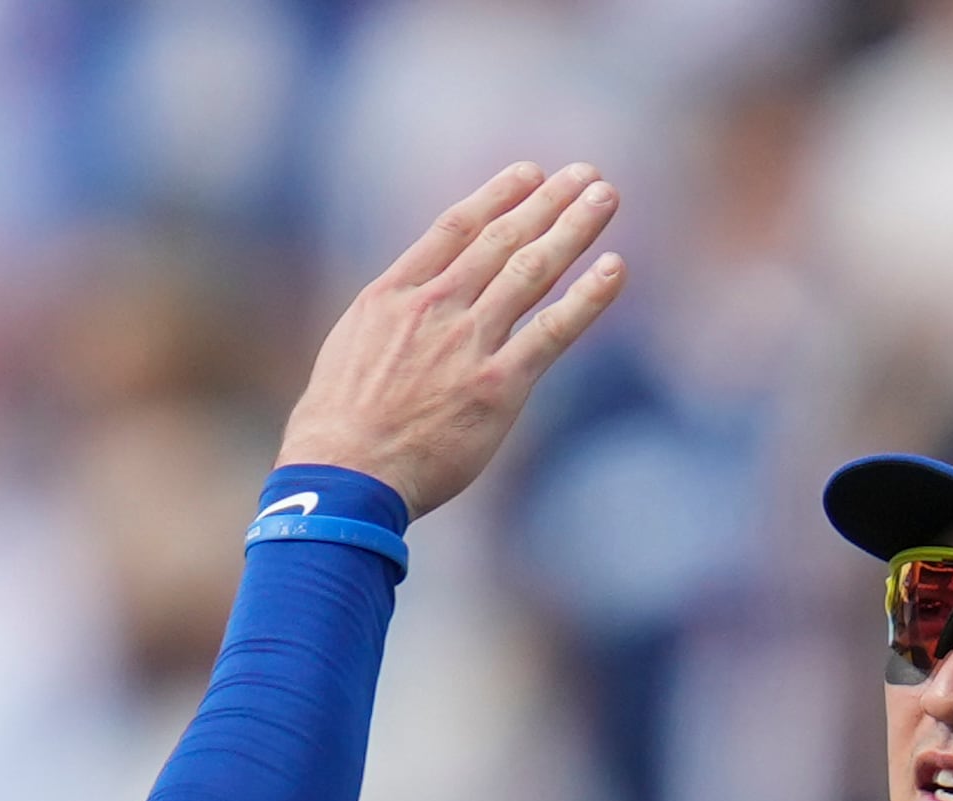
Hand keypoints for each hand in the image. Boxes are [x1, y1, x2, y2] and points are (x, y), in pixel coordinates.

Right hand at [279, 162, 626, 516]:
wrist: (345, 475)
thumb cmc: (339, 426)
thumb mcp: (351, 347)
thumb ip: (392, 316)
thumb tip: (416, 299)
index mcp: (393, 295)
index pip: (455, 228)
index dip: (497, 196)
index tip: (530, 174)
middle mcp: (435, 308)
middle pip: (502, 239)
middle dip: (548, 201)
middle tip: (586, 174)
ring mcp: (468, 344)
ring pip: (531, 270)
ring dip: (574, 228)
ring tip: (605, 197)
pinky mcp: (498, 386)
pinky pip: (552, 330)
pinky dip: (587, 297)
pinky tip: (614, 268)